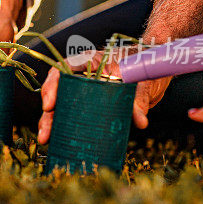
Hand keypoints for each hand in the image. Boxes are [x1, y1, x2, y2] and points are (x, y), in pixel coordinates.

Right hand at [36, 51, 170, 143]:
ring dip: (52, 123)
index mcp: (90, 61)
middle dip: (48, 113)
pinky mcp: (92, 106)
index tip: (50, 105)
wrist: (156, 68)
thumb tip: (139, 121)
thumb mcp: (142, 80)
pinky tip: (61, 142)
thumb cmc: (146, 65)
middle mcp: (82, 76)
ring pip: (62, 106)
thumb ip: (139, 98)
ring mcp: (85, 92)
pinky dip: (68, 129)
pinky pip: (76, 117)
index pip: (64, 69)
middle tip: (45, 133)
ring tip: (46, 140)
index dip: (52, 85)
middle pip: (57, 92)